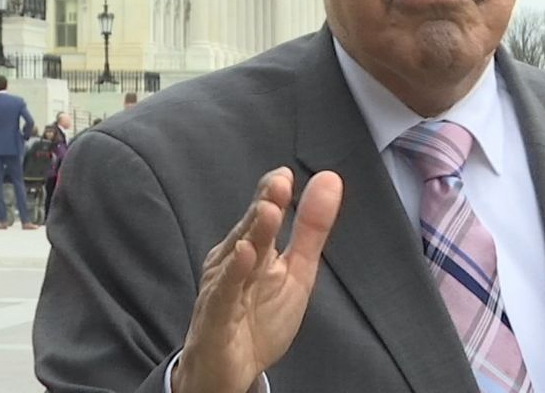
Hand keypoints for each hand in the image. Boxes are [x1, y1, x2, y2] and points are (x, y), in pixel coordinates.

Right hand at [172, 167, 342, 392]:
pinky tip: (245, 254)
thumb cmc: (258, 317)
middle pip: (250, 230)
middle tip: (280, 183)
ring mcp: (221, 289)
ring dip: (252, 233)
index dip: (273, 194)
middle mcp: (232, 263)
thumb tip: (329, 180)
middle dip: (264, 205)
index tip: (287, 174)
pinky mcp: (215, 318)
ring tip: (268, 210)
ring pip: (237, 257)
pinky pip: (224, 294)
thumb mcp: (297, 271)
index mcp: (253, 248)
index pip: (262, 215)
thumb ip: (311, 228)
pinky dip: (233, 274)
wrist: (230, 370)